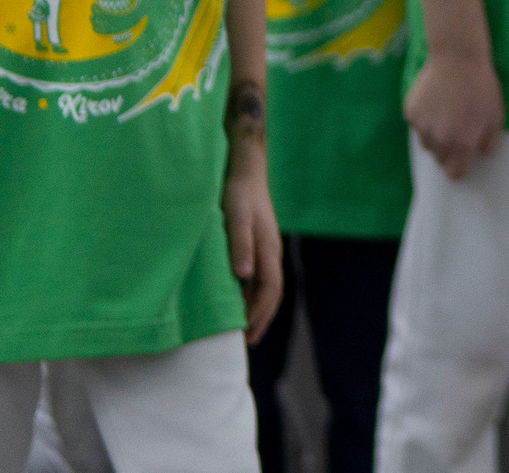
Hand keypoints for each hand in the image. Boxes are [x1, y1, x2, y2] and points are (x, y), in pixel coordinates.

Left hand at [223, 159, 283, 341]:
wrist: (245, 169)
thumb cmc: (237, 194)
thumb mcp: (236, 219)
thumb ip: (240, 246)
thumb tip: (244, 277)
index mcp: (268, 250)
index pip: (270, 290)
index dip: (260, 313)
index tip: (248, 334)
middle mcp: (270, 252)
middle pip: (272, 292)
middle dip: (262, 316)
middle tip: (249, 340)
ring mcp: (266, 247)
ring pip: (266, 285)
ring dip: (257, 306)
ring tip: (244, 326)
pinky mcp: (257, 242)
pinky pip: (259, 275)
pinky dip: (251, 292)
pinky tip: (240, 297)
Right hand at [406, 50, 504, 178]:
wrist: (457, 58)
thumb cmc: (482, 87)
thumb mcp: (496, 116)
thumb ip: (489, 142)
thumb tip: (481, 154)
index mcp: (462, 145)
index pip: (455, 173)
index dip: (460, 167)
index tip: (463, 158)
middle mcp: (439, 141)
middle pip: (440, 159)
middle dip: (449, 150)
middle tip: (457, 129)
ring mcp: (422, 128)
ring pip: (426, 143)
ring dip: (435, 136)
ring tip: (445, 114)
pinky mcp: (410, 113)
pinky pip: (417, 125)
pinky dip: (424, 118)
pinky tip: (434, 102)